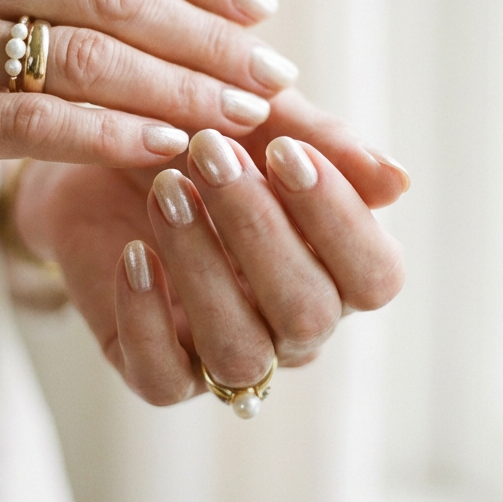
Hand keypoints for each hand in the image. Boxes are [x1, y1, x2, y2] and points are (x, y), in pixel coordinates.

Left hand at [16, 89, 407, 404]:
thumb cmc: (202, 136)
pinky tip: (134, 253)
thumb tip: (399, 182)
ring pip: (240, 352)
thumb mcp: (264, 121)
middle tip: (209, 151)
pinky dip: (148, 318)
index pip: (375, 275)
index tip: (283, 150)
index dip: (338, 217)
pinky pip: (164, 380)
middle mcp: (292, 323)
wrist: (104, 153)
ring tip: (167, 190)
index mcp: (336, 269)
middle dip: (258, 228)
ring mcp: (226, 352)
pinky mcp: (159, 369)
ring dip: (204, 266)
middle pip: (308, 313)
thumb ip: (326, 145)